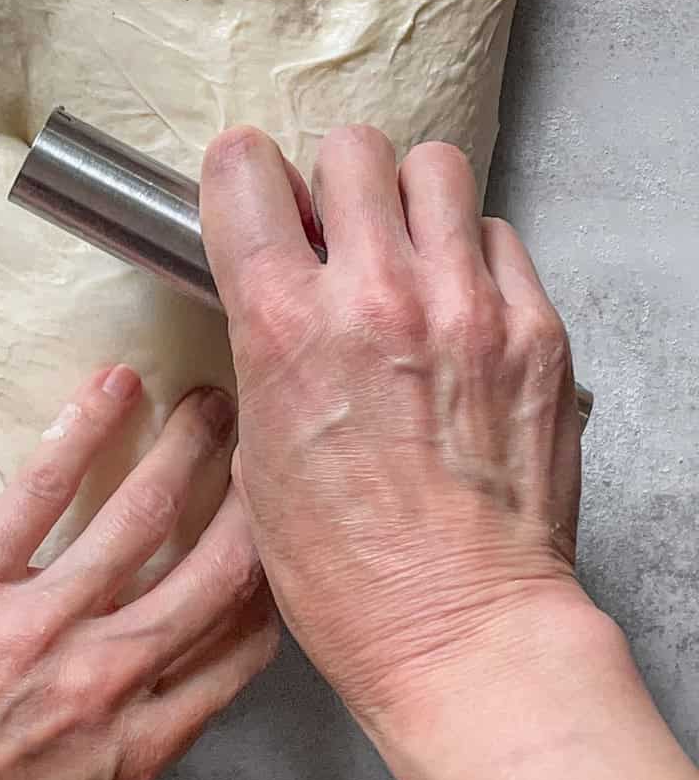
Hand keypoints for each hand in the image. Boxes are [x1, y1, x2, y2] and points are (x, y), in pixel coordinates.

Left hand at [0, 364, 275, 779]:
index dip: (277, 587)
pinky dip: (85, 429)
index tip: (285, 543)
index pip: (240, 650)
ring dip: (188, 448)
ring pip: (141, 517)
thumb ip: (120, 748)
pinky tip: (115, 386)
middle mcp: (107, 679)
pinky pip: (41, 491)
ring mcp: (40, 625)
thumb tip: (146, 689)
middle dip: (254, 503)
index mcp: (136, 746)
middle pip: (216, 573)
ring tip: (211, 403)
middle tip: (270, 449)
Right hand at [200, 123, 587, 727]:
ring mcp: (467, 307)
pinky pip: (500, 237)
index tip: (254, 192)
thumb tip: (282, 289)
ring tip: (407, 252)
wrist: (463, 631)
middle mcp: (377, 297)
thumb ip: (267, 347)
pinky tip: (461, 308)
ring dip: (411, 201)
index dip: (243, 174)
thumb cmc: (349, 570)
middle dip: (335, 182)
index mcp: (286, 327)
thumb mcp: (257, 454)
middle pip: (352, 148)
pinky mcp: (536, 330)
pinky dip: (474, 256)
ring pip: (436, 169)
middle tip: (338, 229)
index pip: (247, 172)